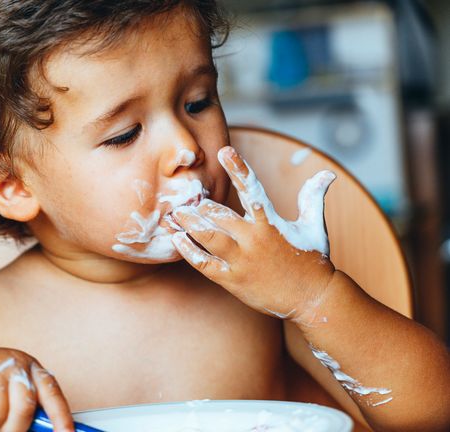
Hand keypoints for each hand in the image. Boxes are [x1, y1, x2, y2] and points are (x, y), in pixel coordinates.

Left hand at [170, 146, 336, 325]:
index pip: (252, 190)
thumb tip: (327, 173)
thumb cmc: (313, 260)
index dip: (238, 169)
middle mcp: (254, 240)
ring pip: (208, 237)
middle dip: (200, 204)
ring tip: (174, 213)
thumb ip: (313, 197)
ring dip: (189, 224)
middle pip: (220, 215)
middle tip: (184, 194)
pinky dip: (189, 251)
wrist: (313, 300)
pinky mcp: (232, 280)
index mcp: (271, 223)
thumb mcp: (314, 226)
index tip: (224, 151)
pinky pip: (205, 264)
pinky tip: (177, 239)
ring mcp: (241, 261)